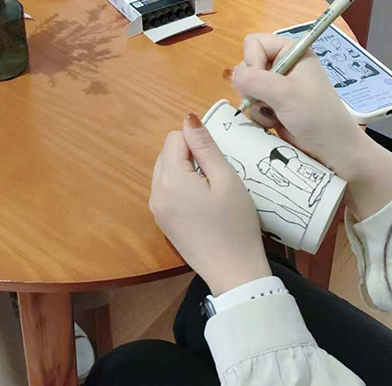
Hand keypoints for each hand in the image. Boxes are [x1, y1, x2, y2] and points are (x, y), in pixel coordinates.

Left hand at [150, 114, 270, 296]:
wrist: (234, 273)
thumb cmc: (235, 224)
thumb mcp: (226, 180)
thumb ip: (205, 147)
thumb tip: (189, 118)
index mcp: (170, 180)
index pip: (174, 138)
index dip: (197, 141)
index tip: (217, 160)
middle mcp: (155, 193)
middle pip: (166, 153)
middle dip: (188, 154)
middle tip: (216, 174)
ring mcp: (156, 210)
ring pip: (164, 171)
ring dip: (184, 170)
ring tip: (211, 188)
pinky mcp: (162, 222)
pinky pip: (166, 190)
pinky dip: (181, 186)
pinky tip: (203, 202)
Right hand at [232, 34, 391, 219]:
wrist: (332, 150)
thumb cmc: (315, 115)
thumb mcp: (285, 92)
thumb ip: (254, 79)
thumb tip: (232, 75)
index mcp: (292, 51)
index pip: (254, 43)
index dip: (252, 61)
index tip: (262, 82)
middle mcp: (284, 64)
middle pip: (248, 65)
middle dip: (252, 86)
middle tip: (267, 101)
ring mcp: (279, 86)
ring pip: (247, 87)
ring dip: (256, 104)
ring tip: (274, 115)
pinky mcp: (275, 105)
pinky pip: (252, 103)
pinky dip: (259, 115)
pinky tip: (274, 123)